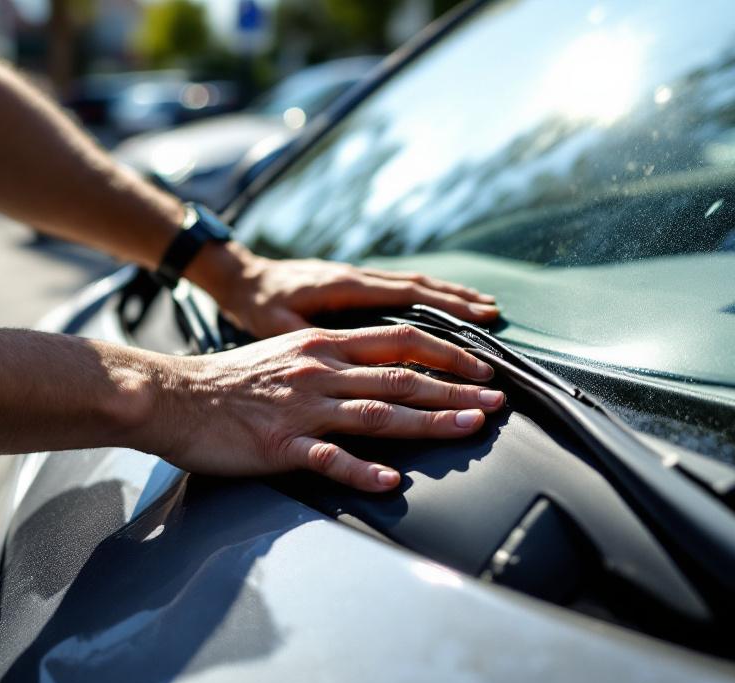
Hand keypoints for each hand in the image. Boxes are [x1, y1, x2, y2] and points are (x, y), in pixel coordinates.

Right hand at [146, 325, 505, 490]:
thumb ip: (335, 358)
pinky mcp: (279, 444)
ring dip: (428, 424)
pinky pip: (326, 459)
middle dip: (456, 391)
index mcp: (325, 347)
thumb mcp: (290, 352)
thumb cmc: (231, 380)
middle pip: (402, 380)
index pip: (401, 343)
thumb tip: (380, 368)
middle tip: (498, 404)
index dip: (448, 356)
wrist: (172, 396)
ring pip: (377, 414)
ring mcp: (302, 409)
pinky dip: (360, 470)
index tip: (483, 370)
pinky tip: (390, 481)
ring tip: (468, 431)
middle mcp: (321, 372)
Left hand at [187, 242, 499, 337]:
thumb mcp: (276, 325)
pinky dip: (431, 295)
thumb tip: (334, 352)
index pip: (408, 298)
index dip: (446, 311)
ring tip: (485, 307)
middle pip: (421, 288)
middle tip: (494, 317)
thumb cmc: (254, 307)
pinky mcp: (356, 284)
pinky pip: (403, 288)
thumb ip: (306, 338)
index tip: (477, 324)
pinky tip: (448, 305)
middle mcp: (359, 278)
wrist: (239, 277)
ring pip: (416, 284)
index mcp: (345, 288)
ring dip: (451, 295)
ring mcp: (359, 278)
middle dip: (460, 303)